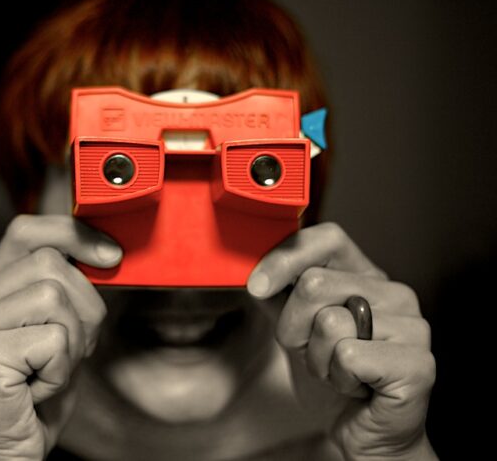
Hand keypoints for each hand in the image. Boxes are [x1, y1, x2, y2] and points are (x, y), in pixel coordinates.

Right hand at [0, 215, 121, 460]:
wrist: (4, 457)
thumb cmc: (34, 399)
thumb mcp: (58, 333)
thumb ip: (67, 292)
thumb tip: (107, 252)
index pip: (26, 232)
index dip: (72, 233)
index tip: (111, 255)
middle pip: (50, 264)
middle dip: (83, 309)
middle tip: (68, 353)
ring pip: (54, 297)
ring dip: (72, 344)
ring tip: (47, 373)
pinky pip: (52, 339)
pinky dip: (60, 371)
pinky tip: (36, 391)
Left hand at [247, 222, 436, 460]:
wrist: (365, 432)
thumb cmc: (334, 376)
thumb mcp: (295, 327)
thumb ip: (277, 293)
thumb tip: (251, 268)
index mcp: (368, 276)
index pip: (328, 237)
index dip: (286, 257)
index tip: (257, 286)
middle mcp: (396, 293)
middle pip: (314, 283)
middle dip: (295, 328)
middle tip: (315, 352)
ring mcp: (414, 326)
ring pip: (328, 322)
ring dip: (317, 358)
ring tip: (338, 371)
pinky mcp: (418, 364)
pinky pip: (348, 355)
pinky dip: (338, 378)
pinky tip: (355, 386)